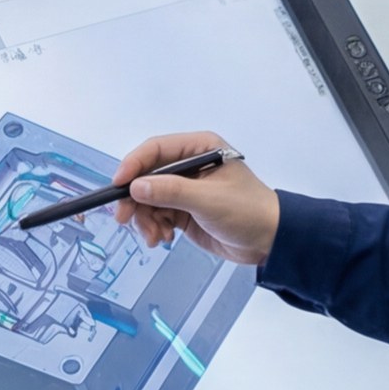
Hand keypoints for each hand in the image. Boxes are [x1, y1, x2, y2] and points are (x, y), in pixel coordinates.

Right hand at [118, 131, 279, 265]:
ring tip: (155, 237)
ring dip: (145, 219)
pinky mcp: (183, 210)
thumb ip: (171, 192)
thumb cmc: (249, 212)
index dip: (134, 165)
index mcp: (199, 148)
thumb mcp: (209, 200)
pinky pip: (156, 215)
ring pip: (148, 199)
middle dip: (135, 199)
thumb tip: (136, 187)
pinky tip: (163, 239)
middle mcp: (189, 165)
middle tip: (125, 219)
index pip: (156, 149)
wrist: (269, 241)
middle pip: (146, 176)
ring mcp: (185, 189)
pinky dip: (153, 227)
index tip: (118, 184)